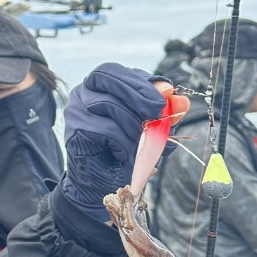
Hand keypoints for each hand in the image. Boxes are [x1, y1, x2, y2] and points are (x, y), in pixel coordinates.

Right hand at [59, 63, 167, 220]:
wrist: (101, 185)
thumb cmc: (123, 152)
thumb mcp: (149, 128)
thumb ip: (162, 113)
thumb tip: (181, 99)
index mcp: (99, 86)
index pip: (118, 72)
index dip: (143, 81)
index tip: (167, 94)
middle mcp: (82, 92)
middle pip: (109, 78)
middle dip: (140, 94)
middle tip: (159, 113)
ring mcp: (76, 110)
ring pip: (110, 105)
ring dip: (134, 126)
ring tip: (142, 144)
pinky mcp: (76, 131)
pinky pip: (107, 130)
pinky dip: (124, 143)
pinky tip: (125, 154)